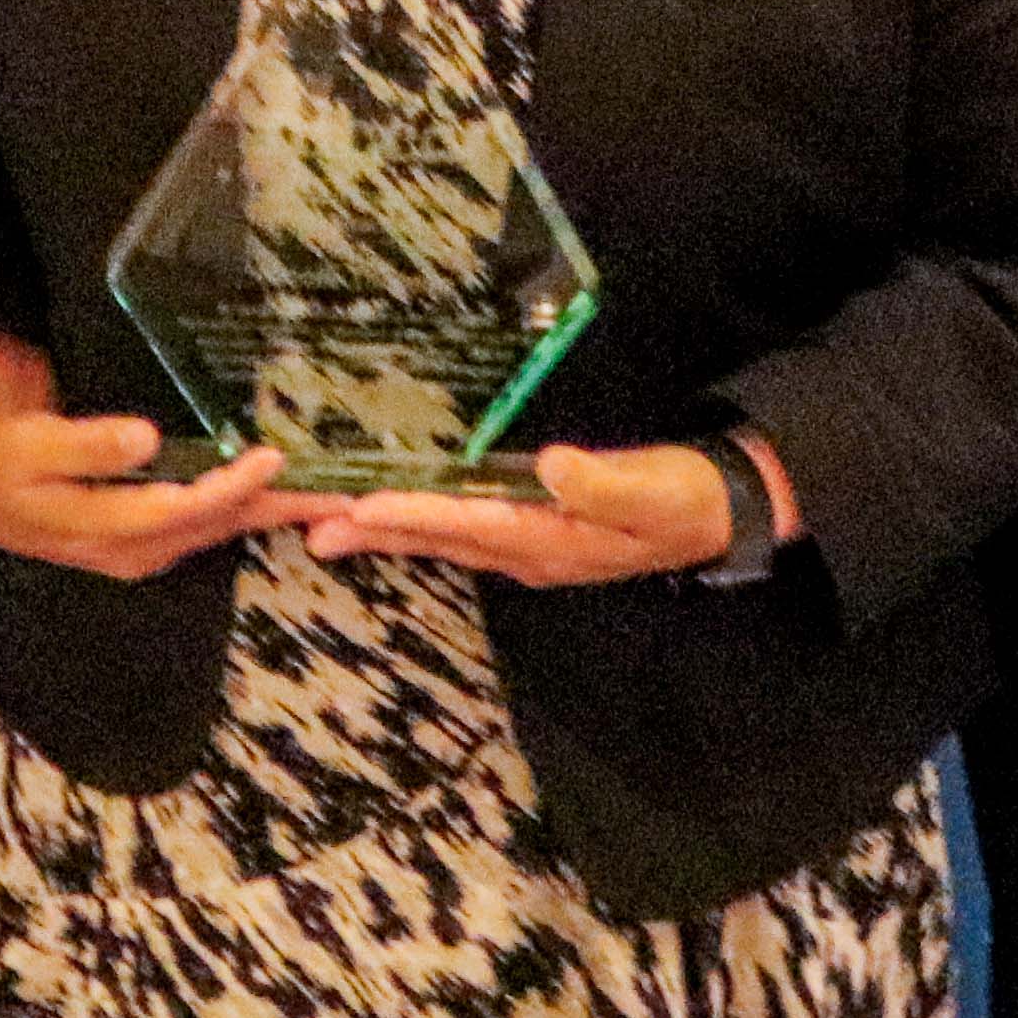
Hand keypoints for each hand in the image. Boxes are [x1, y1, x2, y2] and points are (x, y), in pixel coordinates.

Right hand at [0, 330, 338, 580]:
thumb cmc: (4, 457)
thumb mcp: (30, 446)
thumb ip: (86, 445)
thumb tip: (146, 441)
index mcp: (103, 529)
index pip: (180, 511)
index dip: (228, 488)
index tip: (272, 459)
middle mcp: (133, 551)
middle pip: (216, 527)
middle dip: (279, 511)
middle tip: (344, 490)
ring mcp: (146, 549)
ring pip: (221, 530)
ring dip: (275, 514)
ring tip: (335, 495)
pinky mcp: (153, 536)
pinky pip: (213, 523)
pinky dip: (252, 507)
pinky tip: (286, 492)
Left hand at [312, 435, 798, 589]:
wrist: (715, 514)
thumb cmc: (684, 499)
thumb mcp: (655, 491)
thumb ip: (604, 483)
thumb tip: (553, 466)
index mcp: (549, 540)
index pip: (466, 525)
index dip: (412, 514)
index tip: (359, 508)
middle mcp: (524, 551)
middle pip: (433, 540)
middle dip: (368, 530)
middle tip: (302, 523)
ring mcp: (523, 547)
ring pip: (436, 539)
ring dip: (377, 532)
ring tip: (317, 528)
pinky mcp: (527, 533)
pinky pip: (454, 531)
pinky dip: (411, 523)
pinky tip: (380, 520)